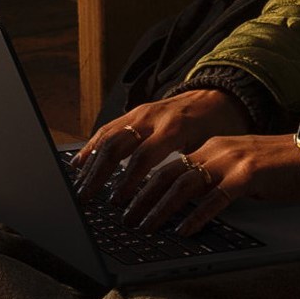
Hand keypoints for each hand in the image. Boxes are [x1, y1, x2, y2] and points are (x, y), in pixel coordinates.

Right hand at [72, 89, 251, 206]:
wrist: (220, 94)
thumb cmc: (219, 126)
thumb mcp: (210, 149)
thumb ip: (190, 170)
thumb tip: (177, 203)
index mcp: (174, 127)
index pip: (143, 157)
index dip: (128, 181)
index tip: (116, 202)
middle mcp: (152, 117)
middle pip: (116, 146)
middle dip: (98, 175)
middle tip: (86, 199)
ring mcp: (141, 112)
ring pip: (107, 136)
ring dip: (89, 164)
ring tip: (79, 187)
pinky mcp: (135, 112)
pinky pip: (108, 130)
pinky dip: (91, 147)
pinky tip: (79, 164)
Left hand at [121, 133, 299, 235]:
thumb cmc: (276, 167)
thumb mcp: (237, 168)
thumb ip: (212, 178)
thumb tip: (185, 202)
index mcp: (211, 147)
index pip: (168, 165)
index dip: (143, 184)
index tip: (126, 203)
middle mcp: (216, 150)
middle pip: (168, 174)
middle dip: (143, 198)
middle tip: (126, 219)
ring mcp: (231, 161)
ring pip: (185, 185)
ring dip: (162, 208)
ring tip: (147, 227)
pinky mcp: (249, 176)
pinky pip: (216, 198)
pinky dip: (197, 215)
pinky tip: (185, 229)